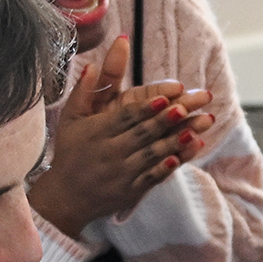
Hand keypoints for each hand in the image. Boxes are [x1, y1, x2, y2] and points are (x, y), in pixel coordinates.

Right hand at [29, 35, 214, 236]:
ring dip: (174, 142)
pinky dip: (168, 167)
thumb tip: (91, 64)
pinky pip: (152, 177)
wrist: (67, 197)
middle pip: (142, 134)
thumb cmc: (70, 151)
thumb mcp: (70, 119)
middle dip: (165, 121)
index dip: (144, 108)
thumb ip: (83, 91)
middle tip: (186, 107)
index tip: (163, 98)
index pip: (124, 118)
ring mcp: (122, 173)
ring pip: (151, 155)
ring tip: (195, 128)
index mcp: (95, 132)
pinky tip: (184, 155)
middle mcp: (109, 152)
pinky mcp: (131, 190)